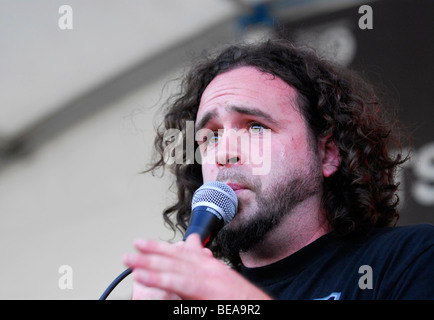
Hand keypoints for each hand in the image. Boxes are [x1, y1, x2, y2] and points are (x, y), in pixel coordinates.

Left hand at [123, 233, 271, 299]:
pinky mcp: (204, 290)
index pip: (182, 252)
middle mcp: (207, 267)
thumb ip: (205, 264)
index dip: (160, 247)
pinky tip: (143, 276)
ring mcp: (206, 277)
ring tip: (130, 260)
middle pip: (175, 256)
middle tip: (132, 248)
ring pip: (172, 267)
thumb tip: (192, 254)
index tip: (143, 243)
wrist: (258, 305)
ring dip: (149, 263)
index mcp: (210, 265)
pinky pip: (178, 283)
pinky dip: (159, 279)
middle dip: (151, 252)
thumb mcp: (222, 277)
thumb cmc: (240, 297)